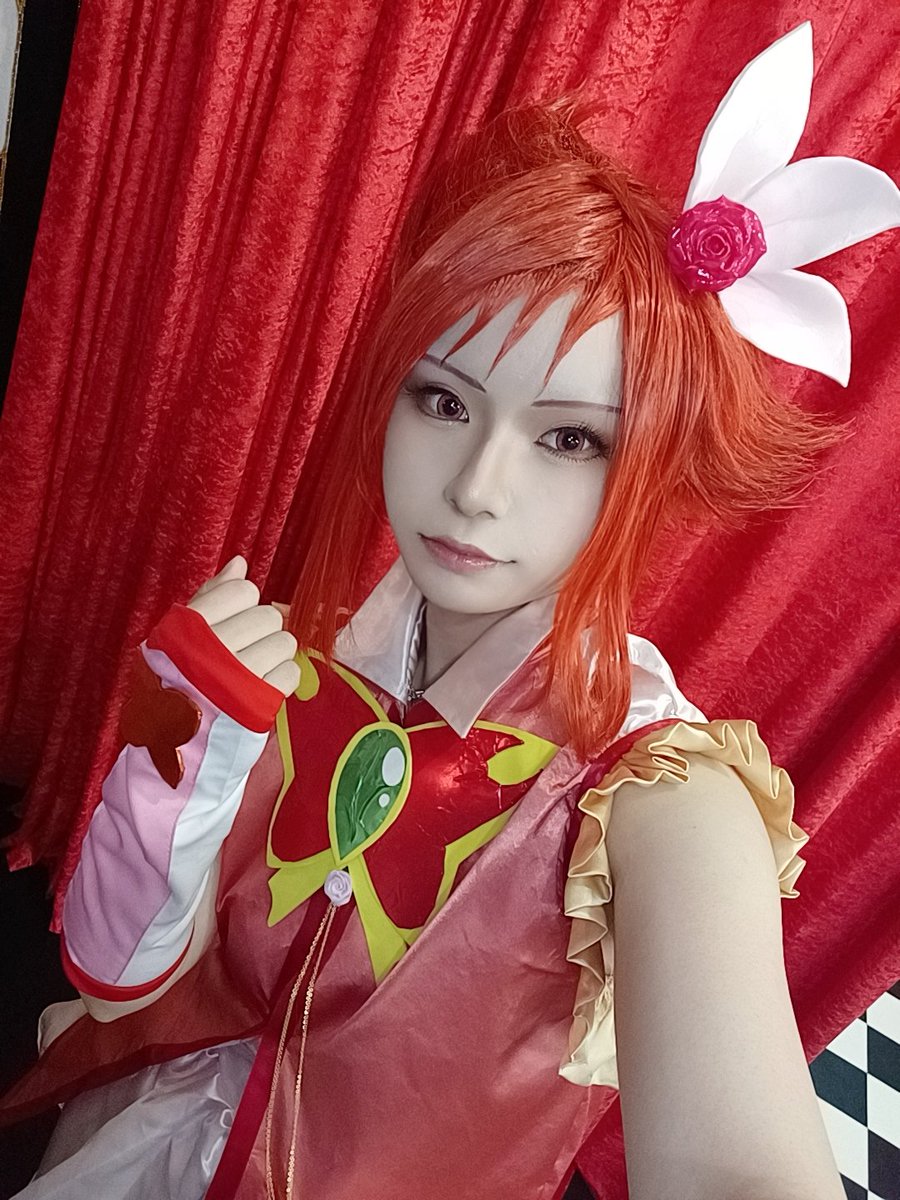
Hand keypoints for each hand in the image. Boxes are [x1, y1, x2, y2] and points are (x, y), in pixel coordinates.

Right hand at [187, 556, 300, 697]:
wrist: (173, 728)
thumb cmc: (179, 673)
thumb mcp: (182, 629)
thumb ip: (212, 593)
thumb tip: (240, 563)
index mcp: (190, 627)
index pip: (242, 591)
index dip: (241, 603)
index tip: (230, 619)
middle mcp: (214, 649)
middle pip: (268, 616)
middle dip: (260, 629)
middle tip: (242, 646)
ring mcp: (238, 677)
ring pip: (284, 642)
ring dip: (272, 653)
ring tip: (251, 667)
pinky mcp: (258, 703)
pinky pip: (291, 672)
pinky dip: (281, 677)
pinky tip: (260, 683)